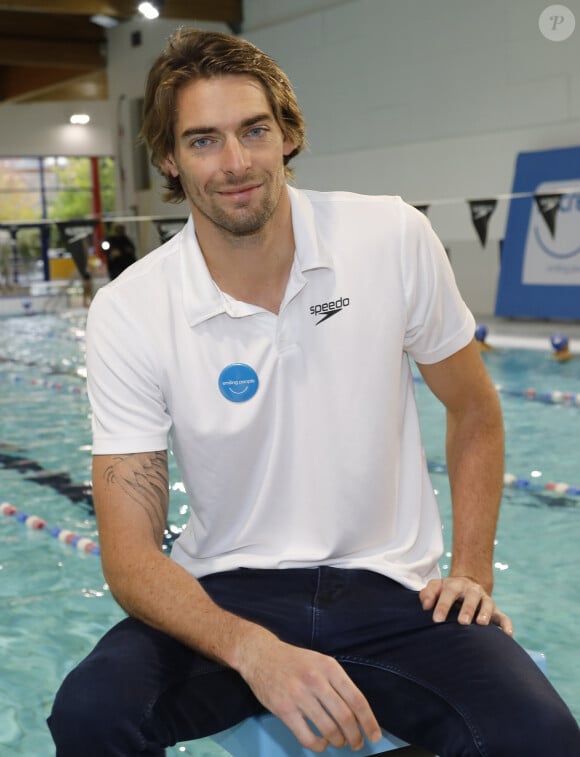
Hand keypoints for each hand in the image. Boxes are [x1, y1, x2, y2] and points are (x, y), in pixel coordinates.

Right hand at [238, 636, 381, 752]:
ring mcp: (299, 695)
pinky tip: (321, 742)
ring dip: (338, 741)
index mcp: (329, 667)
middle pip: (345, 717)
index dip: (369, 721)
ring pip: (328, 729)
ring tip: (339, 742)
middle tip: (357, 743)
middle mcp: (316, 680)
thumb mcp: (320, 661)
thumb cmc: (294, 660)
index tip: (374, 735)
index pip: (356, 699)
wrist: (261, 654)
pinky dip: (319, 745)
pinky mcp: (284, 709)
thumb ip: (337, 682)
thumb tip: (357, 711)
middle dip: (355, 736)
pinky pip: (307, 737)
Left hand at [419, 576, 513, 634]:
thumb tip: (425, 606)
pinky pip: (503, 617)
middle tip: (462, 622)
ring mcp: (484, 600)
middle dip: (467, 609)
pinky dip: (506, 625)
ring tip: (481, 624)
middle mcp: (471, 590)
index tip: (436, 620)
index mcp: (454, 585)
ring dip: (485, 613)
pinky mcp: (495, 611)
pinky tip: (508, 635)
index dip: (442, 605)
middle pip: (470, 597)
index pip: (448, 592)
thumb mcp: (435, 588)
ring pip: (487, 604)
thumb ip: (427, 594)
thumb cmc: (445, 591)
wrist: (465, 584)